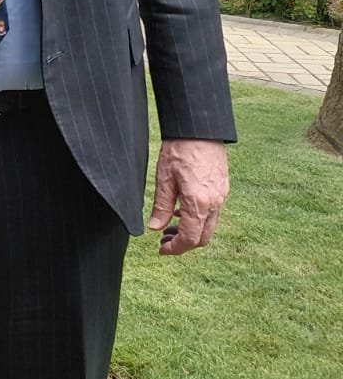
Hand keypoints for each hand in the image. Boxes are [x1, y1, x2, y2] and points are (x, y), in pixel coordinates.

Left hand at [148, 138, 229, 254]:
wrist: (200, 130)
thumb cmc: (180, 150)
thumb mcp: (164, 178)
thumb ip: (161, 206)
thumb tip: (155, 227)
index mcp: (199, 203)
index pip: (191, 239)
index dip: (176, 248)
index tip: (162, 249)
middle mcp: (215, 203)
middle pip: (203, 237)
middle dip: (184, 244)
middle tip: (164, 240)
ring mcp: (222, 197)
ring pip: (210, 226)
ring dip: (192, 231)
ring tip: (170, 226)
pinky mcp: (223, 189)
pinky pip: (213, 213)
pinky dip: (199, 218)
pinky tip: (182, 210)